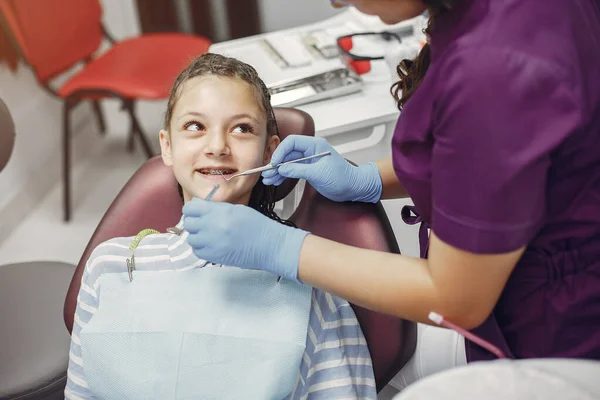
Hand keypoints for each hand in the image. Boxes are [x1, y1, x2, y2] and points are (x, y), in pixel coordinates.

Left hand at [182, 199, 308, 281]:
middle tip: (203, 223)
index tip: (195, 211)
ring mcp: (212, 243)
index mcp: (219, 212)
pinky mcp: (214, 257)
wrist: (269, 245)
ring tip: (209, 235)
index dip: (192, 209)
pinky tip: (212, 245)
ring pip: (191, 239)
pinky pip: (198, 251)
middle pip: (188, 223)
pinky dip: (202, 248)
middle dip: (194, 222)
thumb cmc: (257, 225)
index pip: (191, 208)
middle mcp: (213, 227)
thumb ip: (216, 208)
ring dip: (198, 236)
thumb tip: (198, 206)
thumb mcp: (236, 209)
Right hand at [262, 135, 382, 202]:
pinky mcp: (309, 170)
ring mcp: (309, 161)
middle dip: (276, 163)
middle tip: (267, 173)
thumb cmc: (343, 178)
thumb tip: (281, 168)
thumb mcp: (318, 173)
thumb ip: (298, 169)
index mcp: (315, 145)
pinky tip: (276, 181)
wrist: (354, 188)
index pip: (292, 142)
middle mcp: (311, 151)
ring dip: (278, 171)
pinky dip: (284, 175)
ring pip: (288, 163)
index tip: (273, 163)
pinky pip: (292, 170)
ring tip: (269, 180)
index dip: (280, 152)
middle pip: (287, 153)